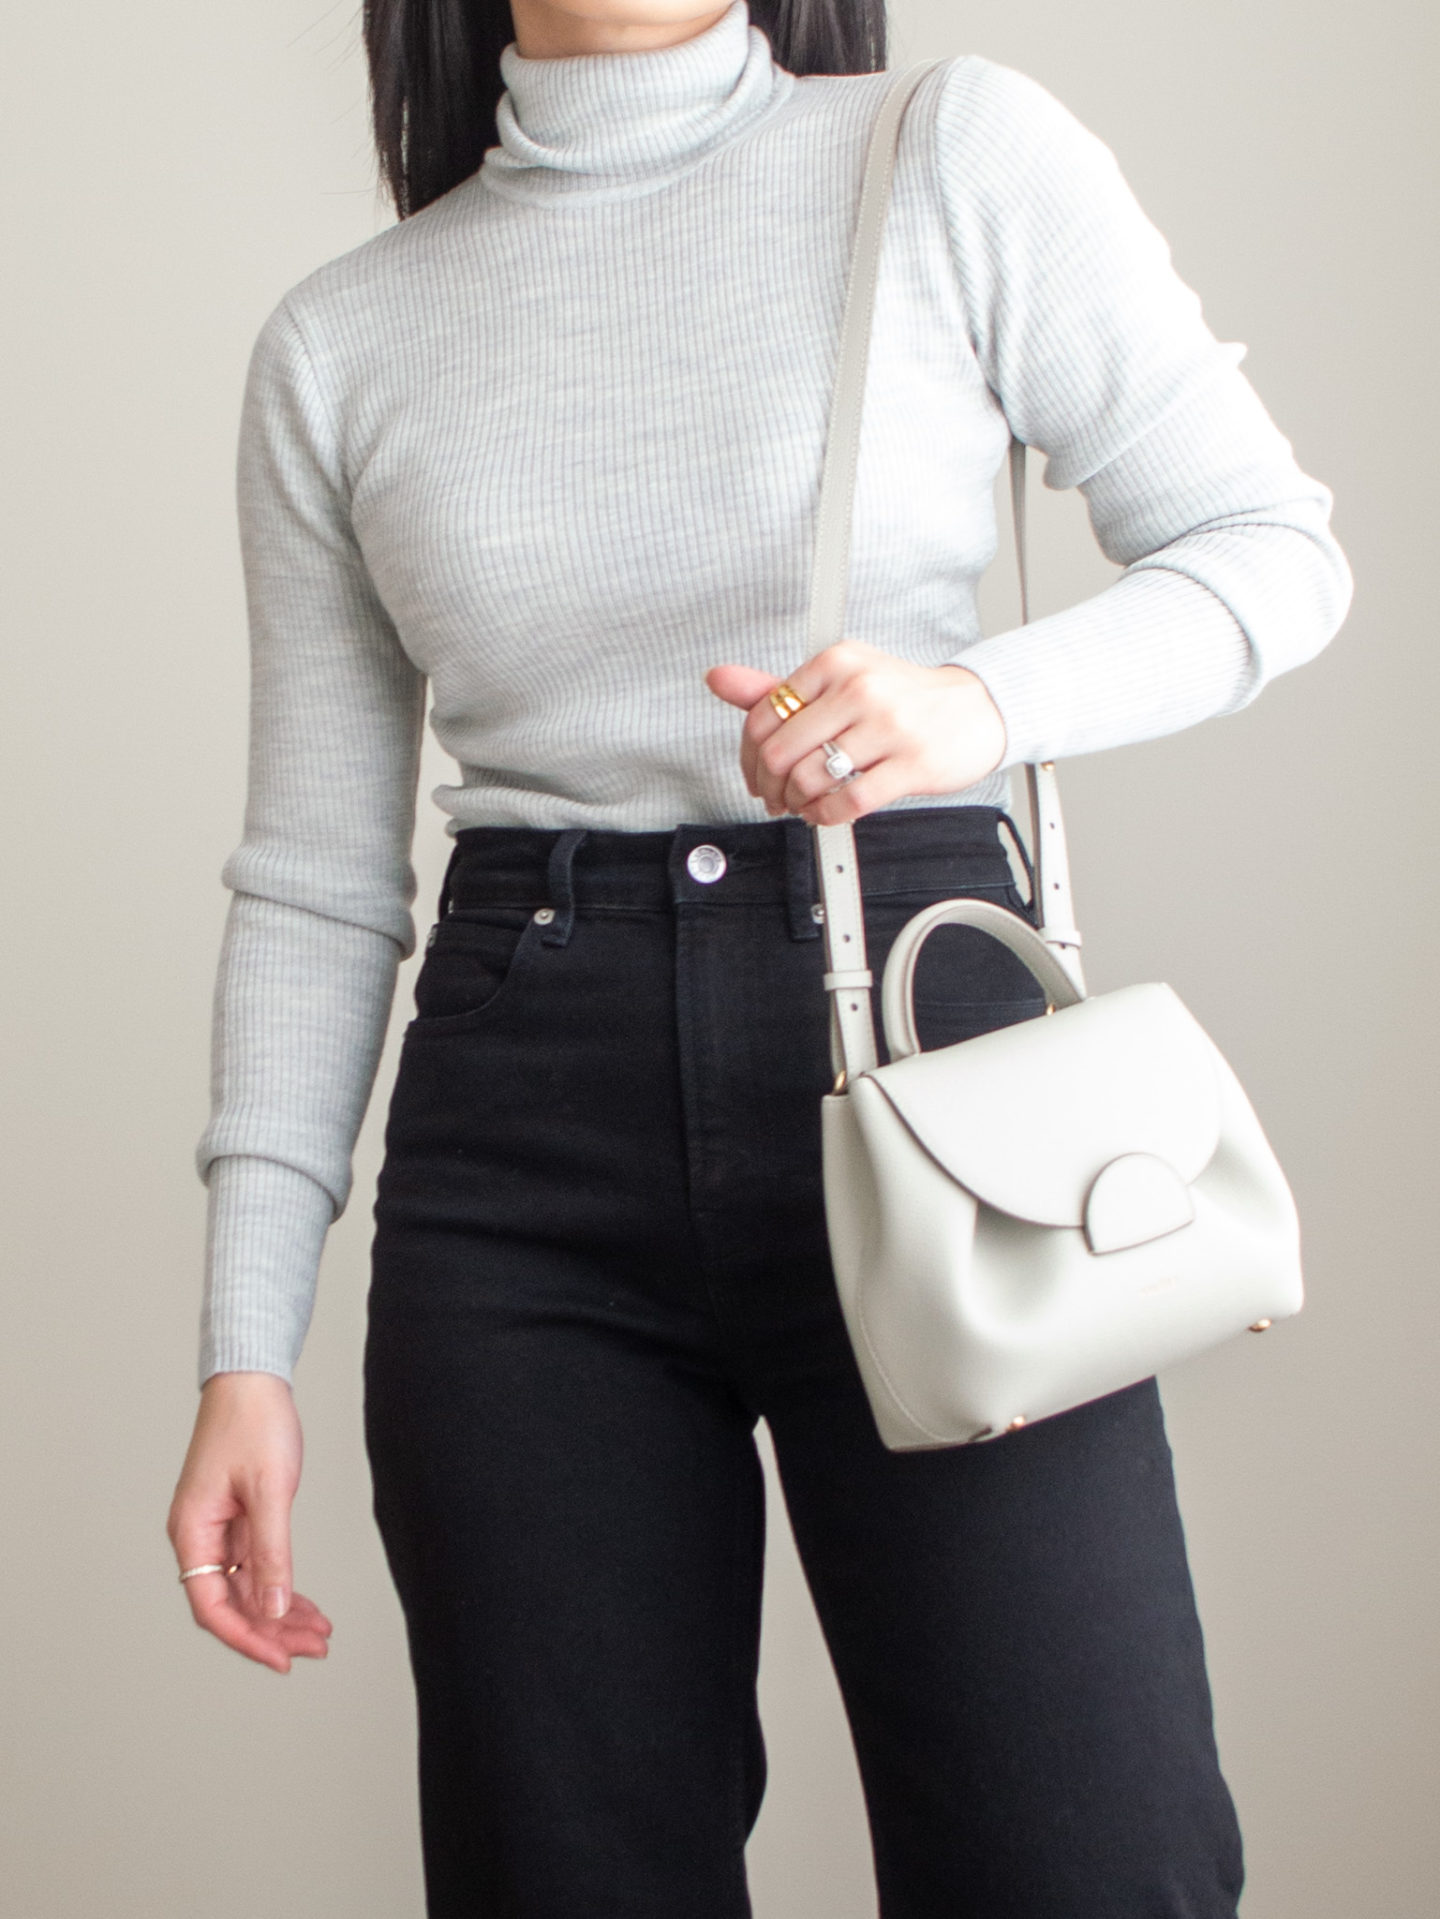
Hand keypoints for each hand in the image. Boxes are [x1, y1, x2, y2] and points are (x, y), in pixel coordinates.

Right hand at [167, 1371, 332, 1673]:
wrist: (253, 1378)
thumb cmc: (254, 1423)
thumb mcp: (269, 1490)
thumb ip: (272, 1553)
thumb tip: (271, 1609)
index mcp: (192, 1531)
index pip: (213, 1606)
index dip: (247, 1638)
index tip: (282, 1660)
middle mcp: (200, 1536)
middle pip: (232, 1604)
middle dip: (272, 1631)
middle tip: (316, 1648)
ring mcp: (219, 1529)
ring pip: (247, 1588)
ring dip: (280, 1612)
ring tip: (320, 1634)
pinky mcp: (238, 1518)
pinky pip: (256, 1566)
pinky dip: (280, 1585)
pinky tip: (305, 1604)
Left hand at [705, 641, 1006, 826]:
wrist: (974, 710)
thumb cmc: (901, 698)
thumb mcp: (839, 680)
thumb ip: (778, 688)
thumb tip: (718, 678)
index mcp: (836, 662)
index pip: (764, 714)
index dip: (749, 755)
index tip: (756, 772)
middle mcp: (860, 688)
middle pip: (780, 751)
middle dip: (769, 785)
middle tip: (775, 796)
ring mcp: (888, 726)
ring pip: (810, 778)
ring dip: (797, 803)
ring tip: (804, 804)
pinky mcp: (911, 764)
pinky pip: (849, 803)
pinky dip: (826, 816)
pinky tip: (827, 812)